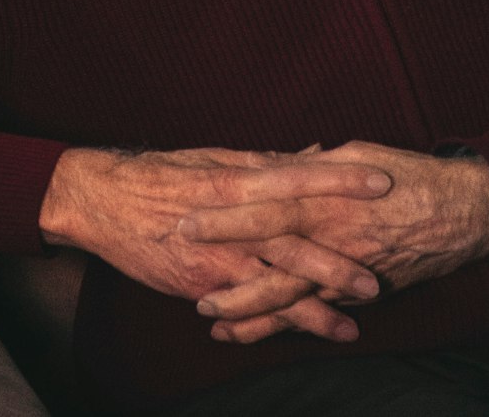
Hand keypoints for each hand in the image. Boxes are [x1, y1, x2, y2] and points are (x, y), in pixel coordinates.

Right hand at [40, 145, 390, 341]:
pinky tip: (301, 335)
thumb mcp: (217, 156)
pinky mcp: (202, 286)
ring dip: (315, 306)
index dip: (342, 180)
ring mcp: (217, 257)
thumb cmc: (165, 172)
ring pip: (274, 285)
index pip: (300, 176)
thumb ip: (268, 160)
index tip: (382, 182)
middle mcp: (232, 220)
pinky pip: (244, 308)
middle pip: (294, 241)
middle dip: (338, 260)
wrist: (106, 202)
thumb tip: (316, 153)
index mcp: (238, 178)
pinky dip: (273, 323)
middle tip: (381, 274)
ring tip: (355, 325)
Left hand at [179, 141, 488, 340]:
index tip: (187, 216)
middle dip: (225, 265)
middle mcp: (333, 234)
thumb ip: (312, 166)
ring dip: (247, 307)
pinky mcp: (358, 292)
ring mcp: (346, 268)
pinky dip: (283, 325)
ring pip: (288, 295)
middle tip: (184, 273)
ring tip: (207, 316)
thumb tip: (273, 162)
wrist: (460, 213)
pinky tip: (253, 333)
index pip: (267, 202)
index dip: (227, 214)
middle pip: (270, 254)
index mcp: (329, 194)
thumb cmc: (407, 174)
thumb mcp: (356, 155)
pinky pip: (314, 312)